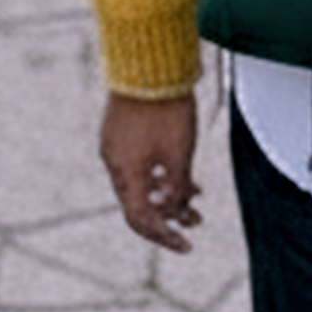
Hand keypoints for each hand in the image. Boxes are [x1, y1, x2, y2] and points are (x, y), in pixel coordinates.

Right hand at [101, 91, 204, 253]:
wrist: (150, 65)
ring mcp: (115, 145)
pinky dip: (159, 172)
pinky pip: (139, 163)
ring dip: (167, 192)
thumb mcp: (180, 155)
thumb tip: (176, 211)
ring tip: (197, 195)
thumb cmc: (167, 110)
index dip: (164, 236)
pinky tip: (183, 172)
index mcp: (125, 172)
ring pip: (141, 181)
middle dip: (169, 214)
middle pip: (140, 202)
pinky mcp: (121, 130)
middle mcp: (114, 162)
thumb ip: (177, 189)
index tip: (186, 245)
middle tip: (197, 221)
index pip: (140, 219)